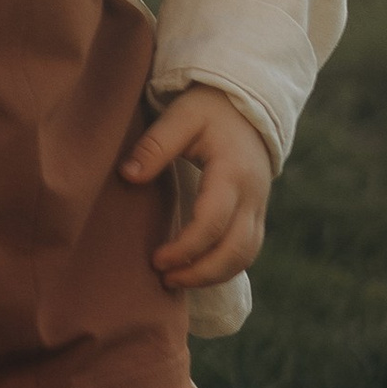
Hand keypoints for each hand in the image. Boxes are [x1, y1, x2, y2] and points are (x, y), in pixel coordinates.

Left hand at [121, 84, 275, 286]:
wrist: (246, 107)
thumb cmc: (209, 110)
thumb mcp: (180, 117)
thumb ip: (154, 146)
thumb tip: (127, 176)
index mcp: (232, 173)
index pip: (212, 223)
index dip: (185, 248)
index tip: (156, 259)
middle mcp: (252, 196)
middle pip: (236, 251)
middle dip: (201, 273)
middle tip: (164, 279)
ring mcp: (259, 207)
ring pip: (246, 257)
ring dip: (213, 275)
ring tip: (176, 280)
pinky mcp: (256, 214)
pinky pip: (247, 251)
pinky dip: (224, 267)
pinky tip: (195, 270)